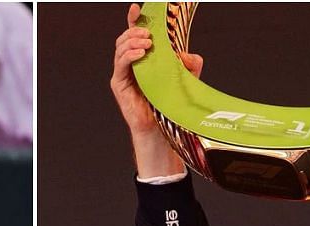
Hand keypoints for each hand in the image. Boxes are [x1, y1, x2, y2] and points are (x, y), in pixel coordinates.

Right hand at [110, 3, 202, 136]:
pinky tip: (140, 53)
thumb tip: (186, 54)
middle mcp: (131, 64)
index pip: (135, 35)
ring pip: (120, 47)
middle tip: (148, 33)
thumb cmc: (170, 104)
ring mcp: (124, 73)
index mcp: (144, 59)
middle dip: (135, 30)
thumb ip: (190, 64)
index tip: (137, 8)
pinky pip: (120, 64)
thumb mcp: (186, 79)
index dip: (134, 20)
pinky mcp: (119, 84)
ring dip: (132, 40)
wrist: (161, 128)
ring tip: (146, 42)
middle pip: (125, 38)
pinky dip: (129, 55)